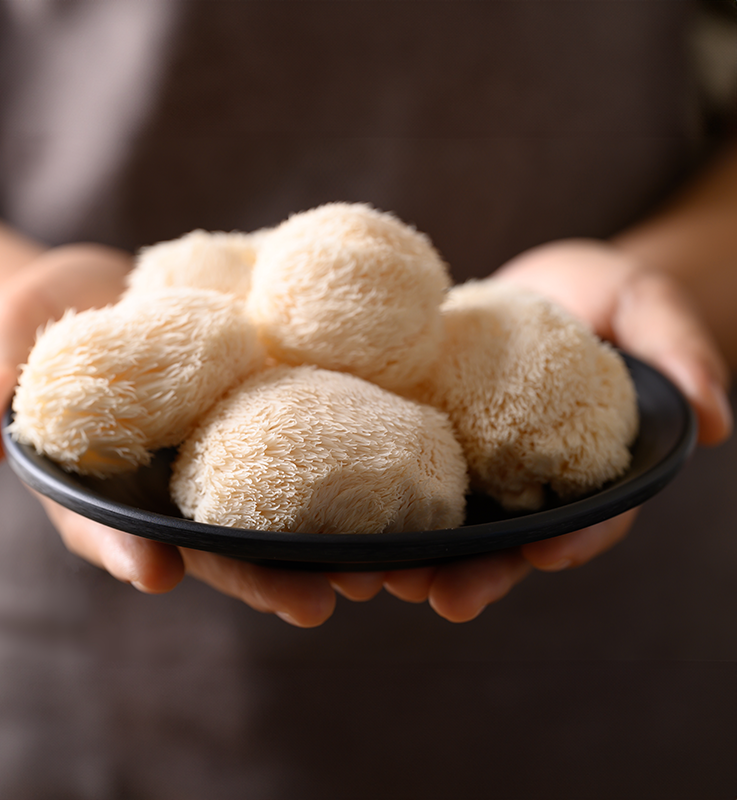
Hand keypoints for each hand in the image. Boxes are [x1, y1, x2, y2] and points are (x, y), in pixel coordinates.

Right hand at [0, 243, 367, 626]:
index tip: (156, 572)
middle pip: (211, 542)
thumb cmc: (52, 315)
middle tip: (311, 605)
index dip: (126, 551)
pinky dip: (346, 473)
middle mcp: (171, 485)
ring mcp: (224, 458)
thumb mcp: (10, 333)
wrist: (116, 288)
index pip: (108, 527)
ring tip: (374, 572)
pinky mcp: (268, 419)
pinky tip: (394, 492)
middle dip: (257, 576)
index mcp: (104, 482)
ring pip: (271, 514)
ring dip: (321, 546)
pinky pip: (306, 450)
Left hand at [383, 238, 732, 623]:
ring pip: (452, 526)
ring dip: (416, 557)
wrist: (540, 283)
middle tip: (443, 597)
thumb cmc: (604, 294)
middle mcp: (532, 480)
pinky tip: (342, 526)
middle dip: (481, 573)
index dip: (574, 540)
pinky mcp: (434, 441)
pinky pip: (407, 477)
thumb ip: (681, 351)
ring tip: (376, 580)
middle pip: (511, 541)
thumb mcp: (645, 305)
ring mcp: (479, 466)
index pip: (592, 516)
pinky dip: (378, 503)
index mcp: (590, 467)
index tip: (546, 556)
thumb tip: (716, 419)